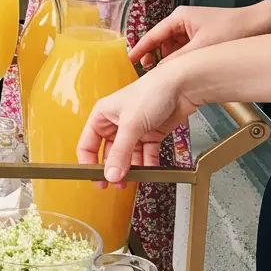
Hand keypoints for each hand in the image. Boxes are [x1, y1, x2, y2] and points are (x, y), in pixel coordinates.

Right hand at [77, 62, 198, 185]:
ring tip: (135, 180)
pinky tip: (149, 172)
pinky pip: (146, 154)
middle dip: (114, 169)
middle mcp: (116, 122)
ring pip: (128, 156)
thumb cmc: (152, 92)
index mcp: (102, 115)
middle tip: (118, 184)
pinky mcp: (151, 134)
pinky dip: (148, 164)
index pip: (88, 144)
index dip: (90, 163)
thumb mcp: (131, 125)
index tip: (97, 179)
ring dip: (132, 169)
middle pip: (110, 153)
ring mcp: (134, 129)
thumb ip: (120, 153)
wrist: (182, 86)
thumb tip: (111, 175)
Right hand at [130, 5, 254, 68]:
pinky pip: (183, 51)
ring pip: (172, 48)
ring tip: (166, 73)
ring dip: (169, 60)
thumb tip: (159, 72)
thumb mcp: (200, 47)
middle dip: (154, 58)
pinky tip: (181, 70)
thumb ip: (177, 60)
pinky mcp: (200, 38)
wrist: (257, 26)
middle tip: (147, 72)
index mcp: (179, 17)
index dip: (139, 49)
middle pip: (160, 43)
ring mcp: (191, 30)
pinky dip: (179, 60)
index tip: (129, 60)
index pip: (152, 35)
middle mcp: (183, 22)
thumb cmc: (233, 29)